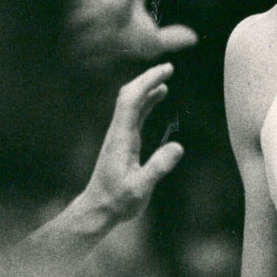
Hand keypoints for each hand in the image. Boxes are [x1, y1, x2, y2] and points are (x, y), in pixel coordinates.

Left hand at [78, 62, 184, 225]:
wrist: (98, 209)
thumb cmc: (118, 201)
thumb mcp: (140, 188)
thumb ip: (158, 168)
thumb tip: (178, 146)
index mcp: (121, 137)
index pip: (131, 100)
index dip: (148, 82)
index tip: (167, 71)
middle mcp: (118, 131)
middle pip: (128, 94)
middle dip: (147, 78)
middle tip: (169, 67)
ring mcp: (120, 134)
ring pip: (131, 101)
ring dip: (147, 86)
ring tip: (166, 75)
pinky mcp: (124, 140)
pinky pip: (135, 112)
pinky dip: (147, 100)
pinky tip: (159, 96)